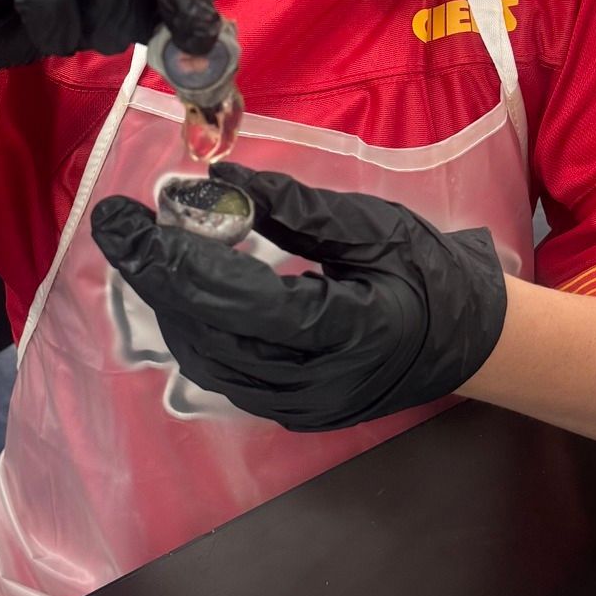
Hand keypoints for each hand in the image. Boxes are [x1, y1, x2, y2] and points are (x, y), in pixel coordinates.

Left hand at [90, 163, 508, 432]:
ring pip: (207, 361)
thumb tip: (221, 180)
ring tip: (148, 251)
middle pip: (208, 335)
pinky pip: (224, 374)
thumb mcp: (373, 225)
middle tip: (120, 228)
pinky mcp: (293, 415)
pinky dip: (196, 329)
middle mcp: (316, 384)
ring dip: (170, 305)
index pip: (235, 300)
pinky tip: (186, 290)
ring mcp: (302, 408)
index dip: (171, 261)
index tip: (123, 220)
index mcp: (346, 331)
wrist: (475, 343)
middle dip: (156, 278)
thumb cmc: (432, 274)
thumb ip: (295, 208)